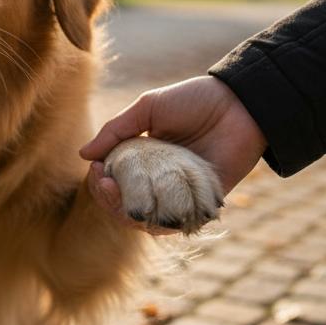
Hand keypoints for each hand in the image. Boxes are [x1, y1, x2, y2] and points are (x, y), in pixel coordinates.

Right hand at [79, 76, 266, 234]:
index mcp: (143, 158)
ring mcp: (180, 193)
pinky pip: (179, 224)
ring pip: (149, 220)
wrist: (240, 103)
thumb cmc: (194, 100)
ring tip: (129, 202)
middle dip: (111, 201)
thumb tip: (85, 155)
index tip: (99, 172)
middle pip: (126, 205)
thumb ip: (117, 130)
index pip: (114, 180)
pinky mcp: (203, 203)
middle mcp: (159, 180)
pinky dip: (163, 224)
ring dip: (132, 216)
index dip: (101, 182)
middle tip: (108, 187)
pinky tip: (152, 214)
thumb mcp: (148, 108)